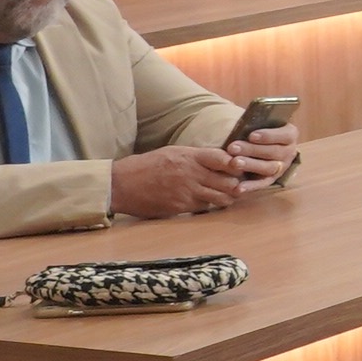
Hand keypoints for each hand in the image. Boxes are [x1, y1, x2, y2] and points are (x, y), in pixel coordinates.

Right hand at [111, 145, 248, 218]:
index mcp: (189, 156)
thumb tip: (220, 160)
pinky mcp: (180, 207)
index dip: (236, 164)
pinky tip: (207, 202)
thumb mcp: (172, 152)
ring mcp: (186, 192)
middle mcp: (191, 174)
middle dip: (237, 184)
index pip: (223, 159)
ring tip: (225, 195)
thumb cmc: (146, 166)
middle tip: (239, 185)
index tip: (241, 166)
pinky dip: (209, 206)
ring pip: (221, 198)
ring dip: (226, 197)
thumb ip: (196, 157)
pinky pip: (204, 208)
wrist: (120, 184)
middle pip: (228, 182)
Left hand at [227, 126, 300, 188]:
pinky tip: (238, 188)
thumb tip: (245, 123)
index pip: (284, 135)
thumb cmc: (258, 131)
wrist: (263, 146)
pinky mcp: (272, 179)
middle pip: (274, 152)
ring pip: (269, 168)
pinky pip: (262, 184)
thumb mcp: (260, 124)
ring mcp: (281, 166)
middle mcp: (289, 151)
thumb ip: (256, 124)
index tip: (251, 135)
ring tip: (234, 163)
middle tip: (233, 147)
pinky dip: (251, 187)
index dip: (268, 135)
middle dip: (252, 150)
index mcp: (290, 134)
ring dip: (251, 165)